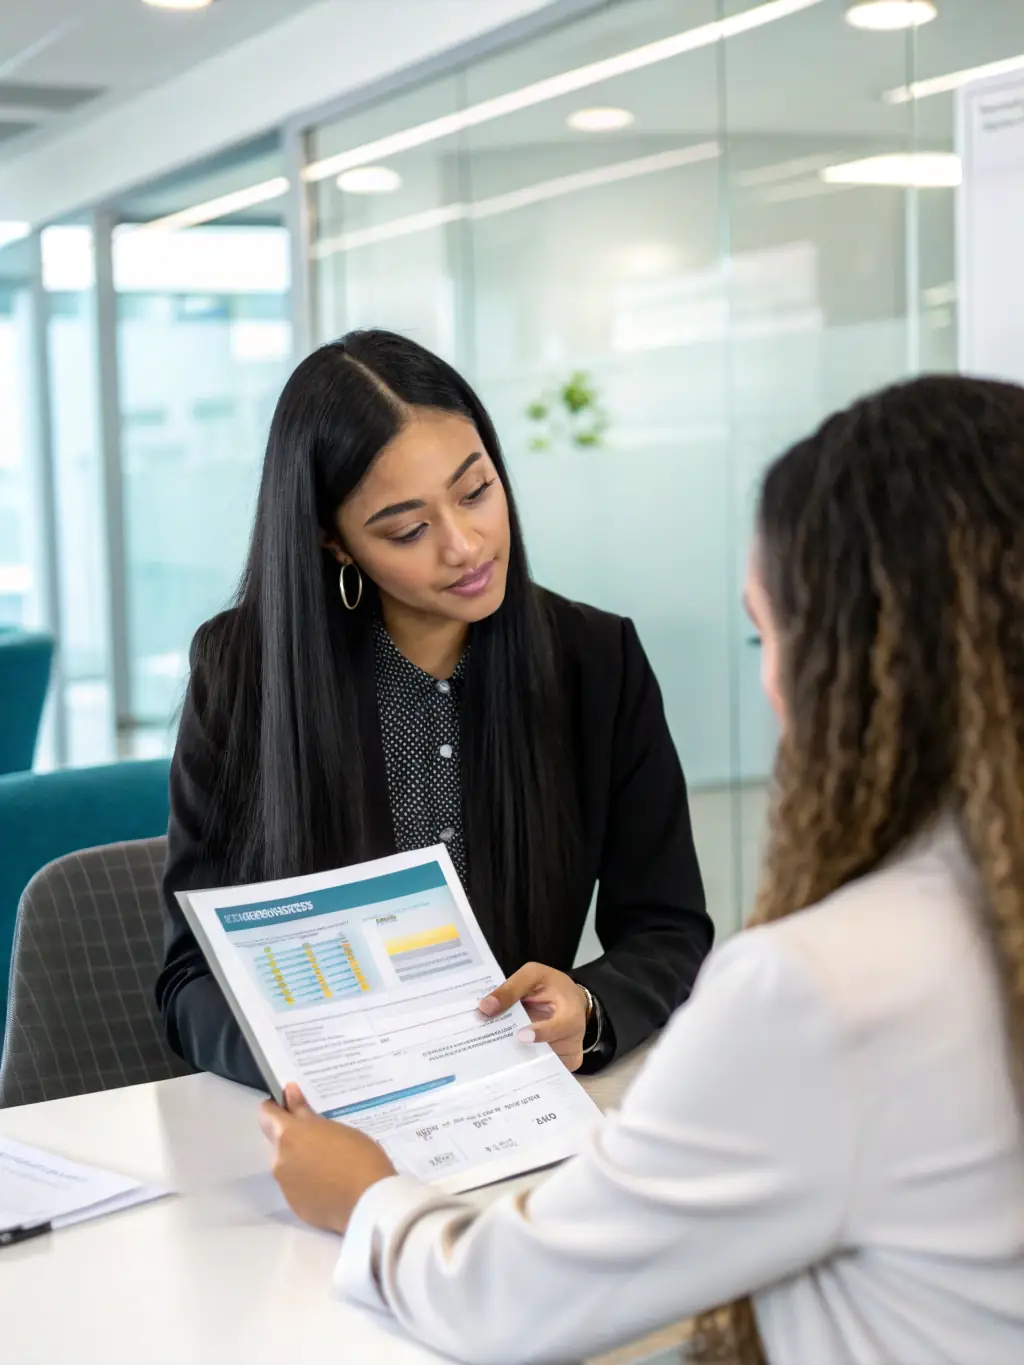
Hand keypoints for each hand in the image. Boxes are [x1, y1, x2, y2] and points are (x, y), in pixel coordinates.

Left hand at [259, 1083, 395, 1233]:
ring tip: (329, 1163)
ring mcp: (286, 1186)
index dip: (276, 1108)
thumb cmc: (358, 1156)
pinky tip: (329, 1183)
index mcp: (289, 1136)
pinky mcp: (295, 1206)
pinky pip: (296, 1186)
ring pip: (287, 1165)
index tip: (290, 1105)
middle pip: (278, 1141)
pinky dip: (307, 1181)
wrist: (368, 1203)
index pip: (267, 1115)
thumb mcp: (336, 1128)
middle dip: (293, 1136)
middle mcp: (280, 1160)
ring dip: (300, 1159)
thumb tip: (289, 1093)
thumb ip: (307, 1113)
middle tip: (320, 1136)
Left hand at [479, 962, 588, 1071]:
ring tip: (494, 1054)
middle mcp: (573, 1040)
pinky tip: (504, 1059)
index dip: (541, 1033)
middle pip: (546, 1053)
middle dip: (520, 1051)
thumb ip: (511, 989)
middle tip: (493, 1049)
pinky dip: (522, 1066)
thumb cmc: (552, 986)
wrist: (571, 1000)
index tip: (521, 1036)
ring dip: (518, 1060)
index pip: (560, 1028)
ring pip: (540, 1065)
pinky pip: (539, 1070)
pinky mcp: (560, 1066)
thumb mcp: (533, 975)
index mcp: (572, 1014)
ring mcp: (567, 1056)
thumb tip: (485, 1008)